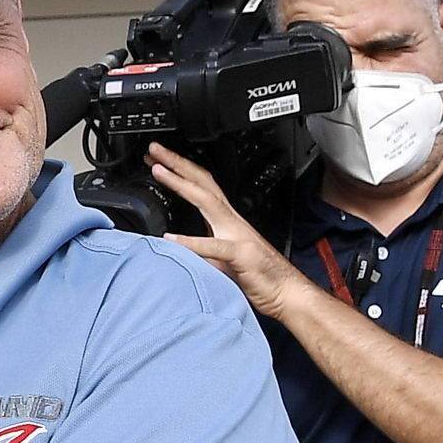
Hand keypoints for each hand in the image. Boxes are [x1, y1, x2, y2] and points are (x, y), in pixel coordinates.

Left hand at [143, 148, 297, 312]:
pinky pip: (213, 246)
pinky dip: (191, 242)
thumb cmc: (259, 276)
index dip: (180, 171)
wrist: (287, 293)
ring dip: (180, 184)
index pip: (201, 186)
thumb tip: (176, 249)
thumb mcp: (221, 259)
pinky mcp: (241, 255)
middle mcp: (231, 221)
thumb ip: (201, 250)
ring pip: (206, 200)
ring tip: (158, 171)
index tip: (158, 161)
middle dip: (177, 163)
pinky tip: (170, 239)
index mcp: (226, 220)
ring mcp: (237, 235)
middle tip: (154, 149)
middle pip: (202, 182)